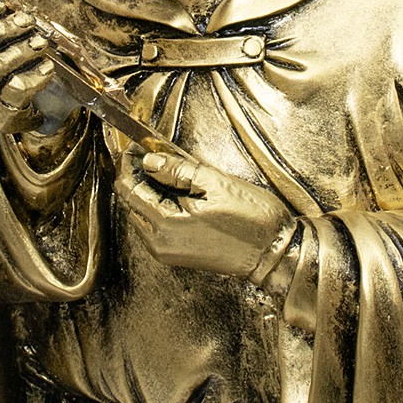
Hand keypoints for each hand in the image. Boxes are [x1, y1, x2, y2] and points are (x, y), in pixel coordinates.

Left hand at [115, 150, 296, 281]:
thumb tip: (149, 160)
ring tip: (163, 168)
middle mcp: (159, 243)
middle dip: (136, 177)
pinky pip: (155, 226)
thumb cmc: (251, 220)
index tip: (134, 147)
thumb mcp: (214, 183)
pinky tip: (174, 191)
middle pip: (131, 204)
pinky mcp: (177, 255)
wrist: (274, 254)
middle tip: (148, 153)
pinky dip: (158, 206)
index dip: (129, 165)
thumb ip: (176, 170)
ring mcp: (167, 252)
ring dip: (147, 191)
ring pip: (142, 215)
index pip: (129, 190)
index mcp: (165, 224)